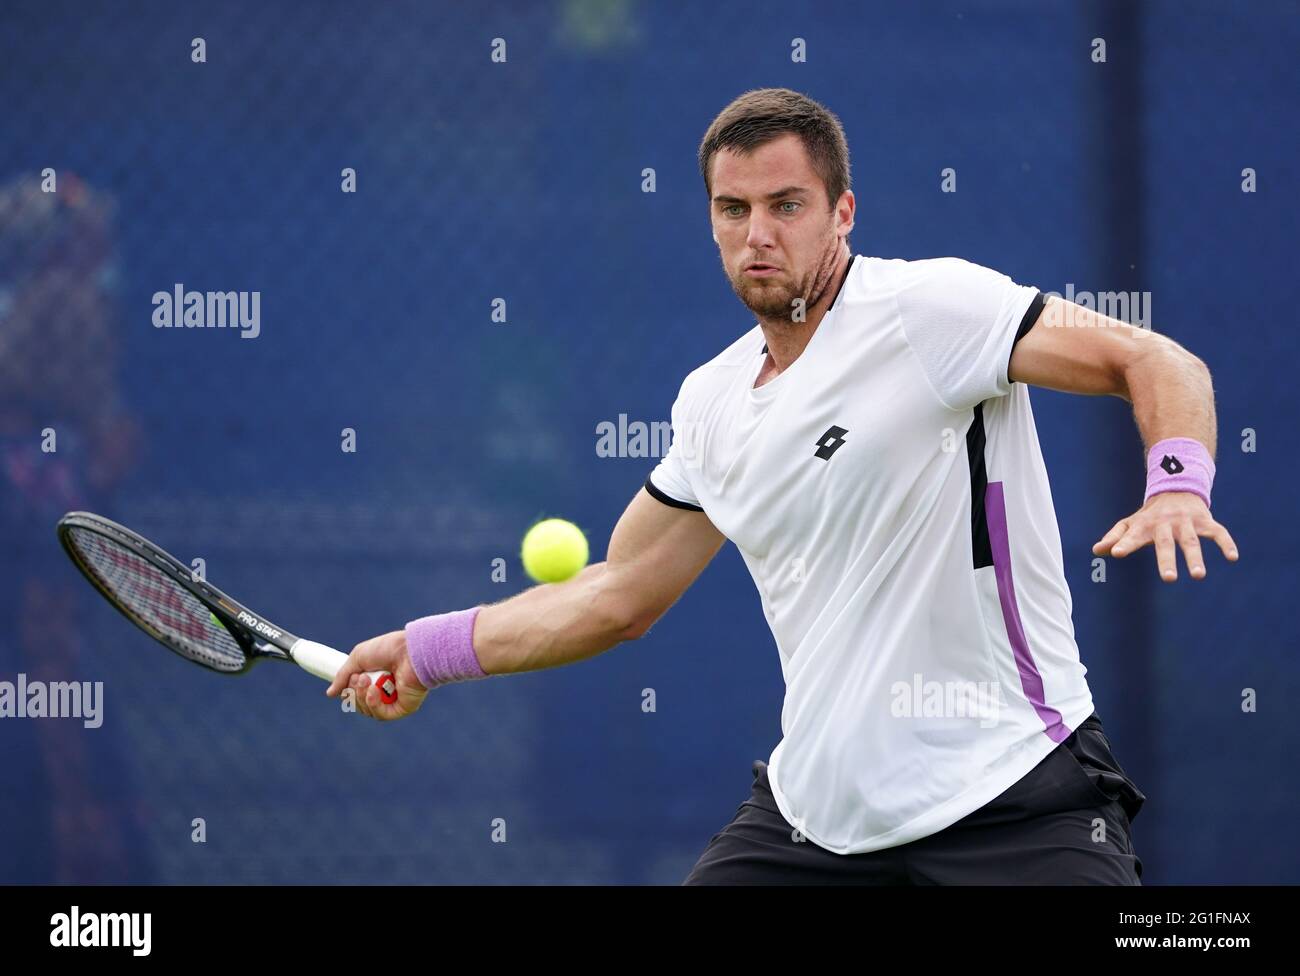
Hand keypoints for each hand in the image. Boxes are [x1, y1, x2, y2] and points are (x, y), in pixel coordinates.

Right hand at [325, 629, 427, 720]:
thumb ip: (343, 676)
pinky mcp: (403, 708)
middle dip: (355, 693)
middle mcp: (385, 692)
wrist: (410, 651)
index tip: (347, 683)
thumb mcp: (358, 658)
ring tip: (368, 680)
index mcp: (376, 679)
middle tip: (360, 677)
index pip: (356, 694)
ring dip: (363, 697)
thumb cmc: (388, 649)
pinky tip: (374, 691)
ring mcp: (394, 701)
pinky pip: (381, 715)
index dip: (349, 691)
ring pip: (368, 711)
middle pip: (360, 705)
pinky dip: (374, 704)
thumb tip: (330, 694)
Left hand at [1092, 491, 1237, 581]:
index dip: (1123, 543)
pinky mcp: (1205, 521)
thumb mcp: (1130, 523)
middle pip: (1166, 544)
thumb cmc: (1149, 515)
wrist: (1176, 486)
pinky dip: (1226, 543)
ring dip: (1195, 558)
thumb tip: (1097, 550)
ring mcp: (1186, 522)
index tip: (1116, 553)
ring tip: (1198, 576)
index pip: (1131, 536)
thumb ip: (1115, 537)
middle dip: (1167, 560)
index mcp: (1144, 526)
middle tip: (1169, 579)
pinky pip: (1218, 532)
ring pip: (1192, 541)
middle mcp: (1165, 524)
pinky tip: (1233, 557)